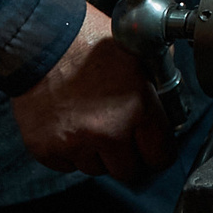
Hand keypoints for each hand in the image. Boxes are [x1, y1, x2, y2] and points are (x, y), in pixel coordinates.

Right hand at [10, 3, 172, 182]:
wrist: (41, 40)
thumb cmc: (89, 41)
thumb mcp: (139, 53)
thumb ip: (159, 81)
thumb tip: (171, 103)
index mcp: (137, 108)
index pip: (161, 156)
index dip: (159, 152)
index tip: (154, 147)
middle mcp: (108, 132)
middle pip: (129, 172)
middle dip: (129, 157)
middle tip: (122, 137)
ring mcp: (75, 143)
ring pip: (96, 170)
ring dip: (98, 154)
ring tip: (91, 123)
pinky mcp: (47, 149)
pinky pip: (66, 166)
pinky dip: (70, 152)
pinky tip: (70, 125)